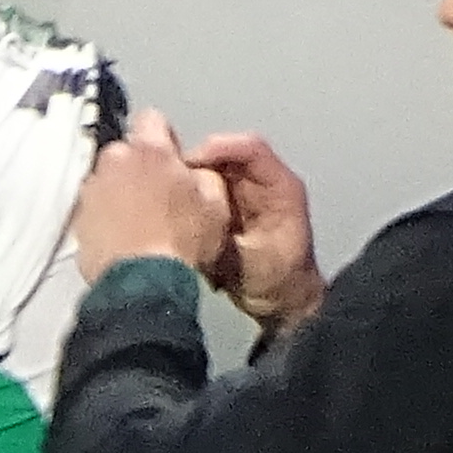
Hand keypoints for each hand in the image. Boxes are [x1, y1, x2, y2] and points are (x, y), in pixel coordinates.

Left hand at [72, 110, 232, 284]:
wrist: (143, 284)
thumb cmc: (181, 242)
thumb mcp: (216, 205)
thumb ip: (206, 176)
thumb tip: (196, 172)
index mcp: (150, 150)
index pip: (152, 118)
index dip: (164, 137)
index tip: (171, 158)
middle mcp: (114, 161)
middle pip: (126, 151)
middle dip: (139, 166)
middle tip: (157, 196)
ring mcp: (92, 190)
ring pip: (108, 179)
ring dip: (120, 191)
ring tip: (139, 221)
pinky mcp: (78, 219)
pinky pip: (94, 208)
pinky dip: (105, 216)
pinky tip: (122, 237)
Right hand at [190, 129, 326, 335]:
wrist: (283, 304)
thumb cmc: (281, 283)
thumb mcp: (250, 264)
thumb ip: (222, 241)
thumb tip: (189, 221)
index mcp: (280, 188)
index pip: (251, 149)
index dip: (219, 148)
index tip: (190, 163)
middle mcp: (260, 183)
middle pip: (223, 154)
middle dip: (194, 165)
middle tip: (170, 183)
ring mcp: (243, 193)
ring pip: (209, 169)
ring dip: (188, 181)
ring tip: (168, 198)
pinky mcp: (227, 205)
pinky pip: (203, 188)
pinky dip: (187, 195)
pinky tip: (174, 211)